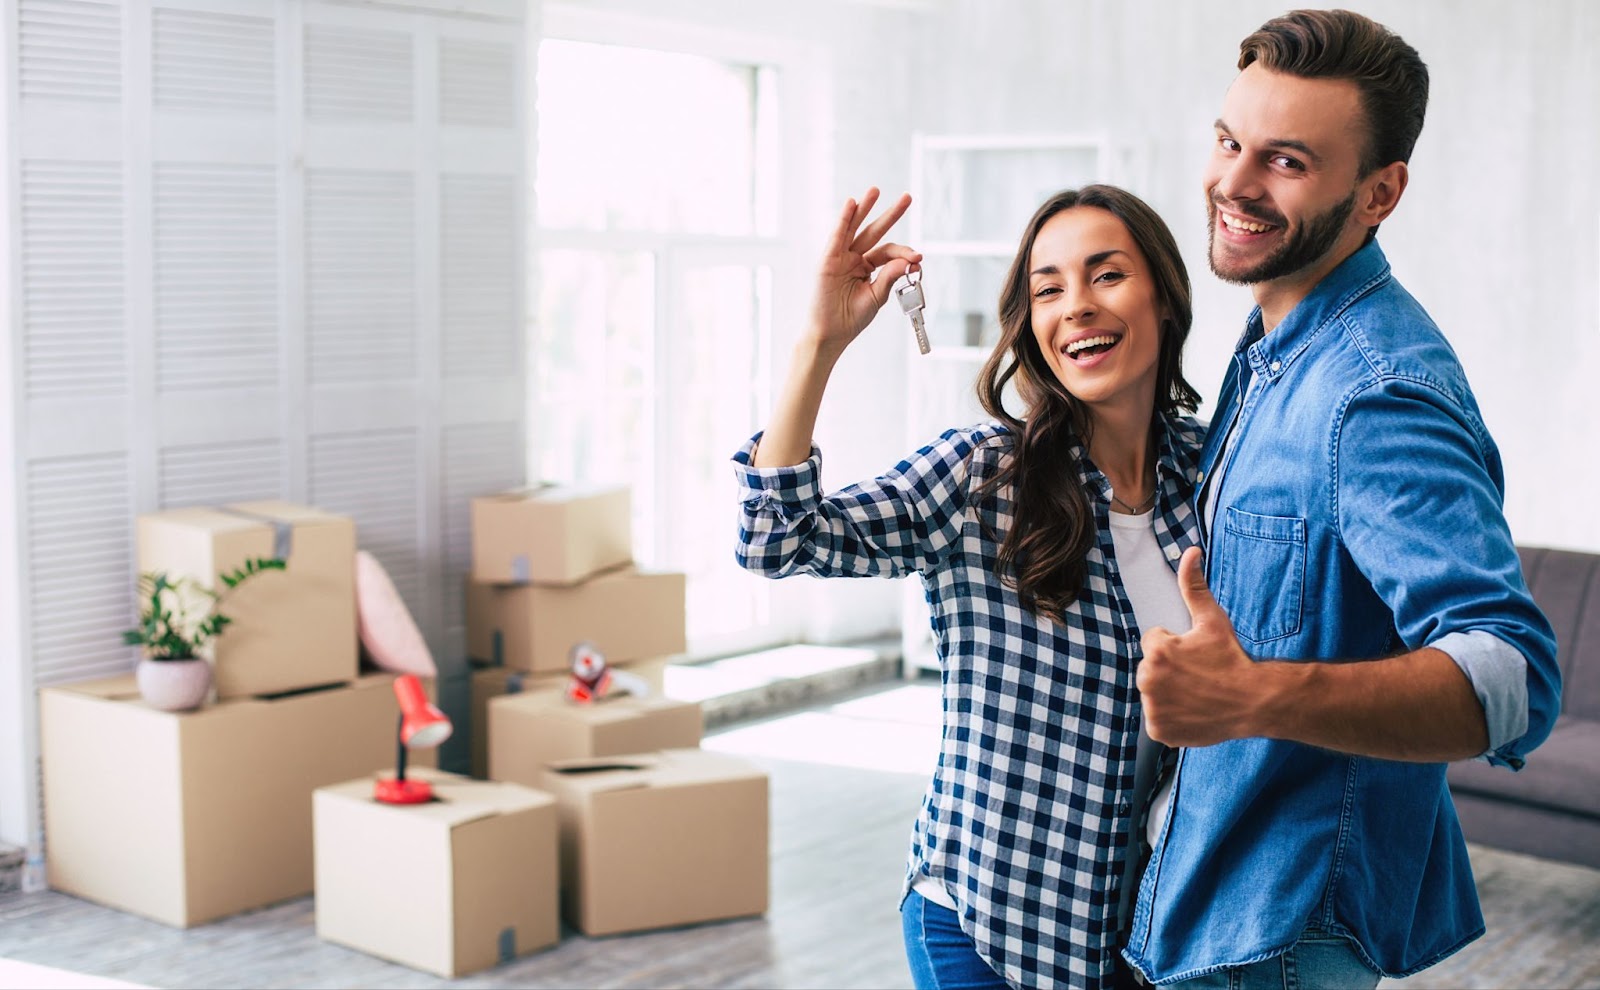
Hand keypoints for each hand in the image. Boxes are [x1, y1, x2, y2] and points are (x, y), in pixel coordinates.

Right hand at [805, 188, 921, 353]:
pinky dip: (844, 220)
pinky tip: (852, 204)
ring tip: (875, 190)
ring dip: (865, 208)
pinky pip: (837, 236)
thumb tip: (909, 261)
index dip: (904, 253)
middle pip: (873, 232)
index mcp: (866, 267)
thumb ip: (890, 276)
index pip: (888, 252)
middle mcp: (853, 258)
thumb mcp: (877, 296)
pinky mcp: (827, 261)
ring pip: (854, 228)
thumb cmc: (851, 318)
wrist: (831, 334)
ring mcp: (840, 258)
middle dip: (890, 214)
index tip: (918, 258)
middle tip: (907, 197)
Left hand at [1137, 547, 1263, 746]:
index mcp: (1155, 650)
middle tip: (1199, 676)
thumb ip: (1193, 585)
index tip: (1196, 656)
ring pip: (1154, 693)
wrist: (1255, 700)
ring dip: (1170, 693)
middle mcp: (1147, 678)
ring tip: (1197, 693)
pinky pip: (1158, 719)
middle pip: (1150, 669)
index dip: (1177, 647)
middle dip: (1170, 670)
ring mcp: (1152, 707)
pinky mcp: (1159, 730)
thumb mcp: (1212, 618)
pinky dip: (1172, 718)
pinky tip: (1193, 711)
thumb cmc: (1233, 658)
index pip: (1154, 643)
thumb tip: (1189, 552)